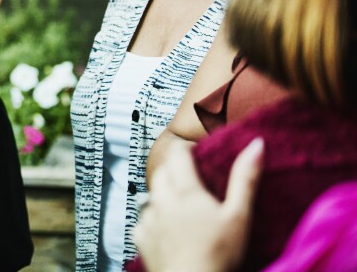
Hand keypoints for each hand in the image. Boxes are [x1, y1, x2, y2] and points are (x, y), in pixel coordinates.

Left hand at [134, 138, 262, 271]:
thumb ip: (245, 179)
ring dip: (163, 195)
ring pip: (151, 196)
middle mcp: (161, 200)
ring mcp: (148, 220)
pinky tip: (167, 229)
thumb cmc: (219, 254)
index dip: (186, 149)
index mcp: (184, 191)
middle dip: (175, 170)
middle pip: (162, 172)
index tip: (198, 153)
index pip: (177, 154)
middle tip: (193, 179)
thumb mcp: (239, 216)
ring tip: (182, 206)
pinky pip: (144, 220)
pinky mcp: (141, 239)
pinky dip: (154, 219)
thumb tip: (256, 144)